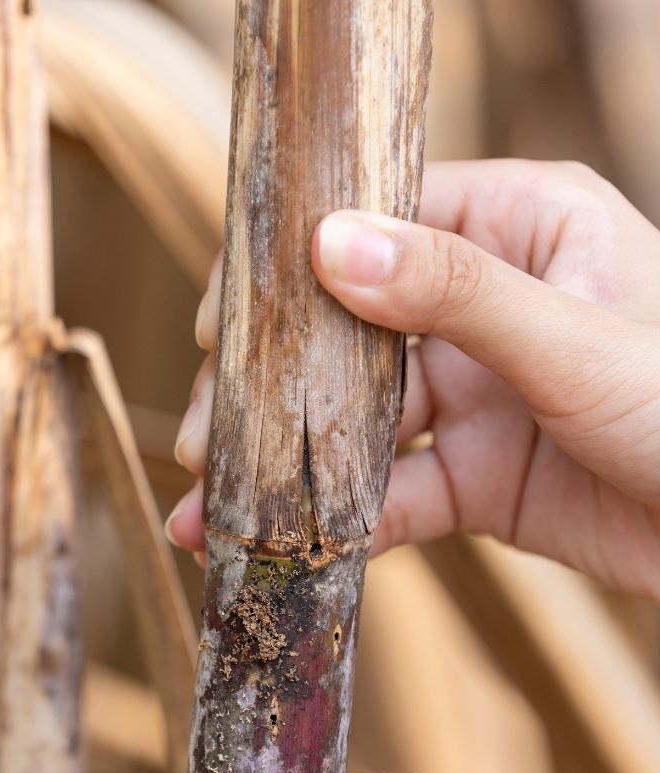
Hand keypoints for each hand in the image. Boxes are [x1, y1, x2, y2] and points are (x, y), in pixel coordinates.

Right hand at [167, 159, 659, 601]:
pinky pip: (387, 495)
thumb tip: (330, 247)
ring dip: (283, 467)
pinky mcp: (472, 478)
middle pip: (346, 331)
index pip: (382, 220)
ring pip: (355, 423)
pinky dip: (332, 523)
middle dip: (270, 388)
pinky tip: (272, 545)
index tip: (223, 322)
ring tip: (210, 504)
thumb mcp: (576, 340)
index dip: (293, 267)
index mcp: (522, 227)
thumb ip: (456, 293)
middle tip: (205, 435)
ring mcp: (474, 395)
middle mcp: (485, 305)